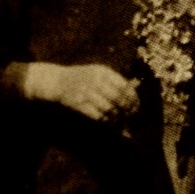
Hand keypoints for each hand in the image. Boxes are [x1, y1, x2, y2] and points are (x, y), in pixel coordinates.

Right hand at [18, 62, 140, 121]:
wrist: (57, 81)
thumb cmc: (82, 78)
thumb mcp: (98, 72)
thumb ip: (115, 79)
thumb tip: (136, 87)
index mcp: (102, 71)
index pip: (124, 85)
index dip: (133, 97)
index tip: (136, 105)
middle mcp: (95, 80)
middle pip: (118, 98)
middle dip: (127, 109)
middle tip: (132, 116)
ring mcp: (85, 92)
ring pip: (108, 108)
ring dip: (117, 116)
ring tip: (121, 120)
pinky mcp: (78, 104)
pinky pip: (96, 115)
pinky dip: (105, 120)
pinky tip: (109, 122)